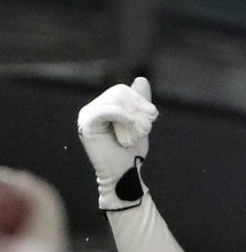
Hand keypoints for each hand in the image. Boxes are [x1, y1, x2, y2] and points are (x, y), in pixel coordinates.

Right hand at [77, 77, 156, 210]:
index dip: (140, 101)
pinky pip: (108, 110)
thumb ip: (139, 102)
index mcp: (102, 107)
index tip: (152, 117)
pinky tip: (129, 130)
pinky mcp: (87, 125)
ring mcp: (86, 116)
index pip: (123, 90)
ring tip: (136, 134)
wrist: (124, 173)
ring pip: (116, 101)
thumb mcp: (139, 122)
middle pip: (120, 93)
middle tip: (145, 129)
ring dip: (133, 118)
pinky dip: (123, 117)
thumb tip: (140, 78)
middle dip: (138, 109)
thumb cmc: (130, 152)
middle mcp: (91, 109)